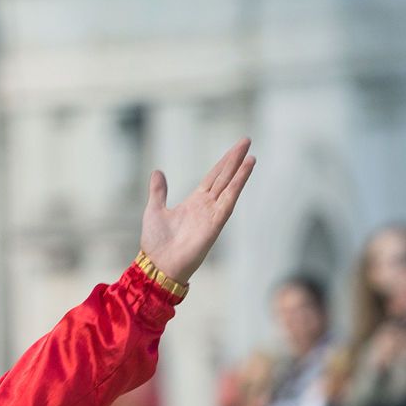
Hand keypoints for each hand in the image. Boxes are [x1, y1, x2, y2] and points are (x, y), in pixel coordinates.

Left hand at [138, 138, 255, 284]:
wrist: (157, 265)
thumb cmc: (155, 243)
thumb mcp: (154, 210)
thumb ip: (159, 191)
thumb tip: (157, 172)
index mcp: (194, 202)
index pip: (213, 177)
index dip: (223, 163)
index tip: (235, 149)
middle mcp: (206, 206)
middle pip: (224, 177)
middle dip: (234, 159)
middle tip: (246, 141)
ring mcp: (212, 214)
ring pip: (229, 186)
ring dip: (240, 170)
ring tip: (250, 154)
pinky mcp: (215, 223)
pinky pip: (229, 200)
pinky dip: (237, 185)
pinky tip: (245, 171)